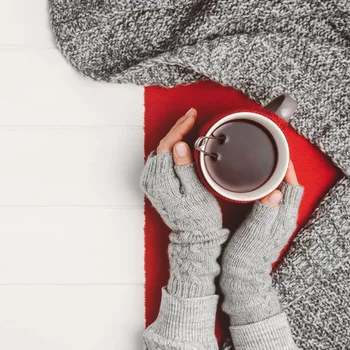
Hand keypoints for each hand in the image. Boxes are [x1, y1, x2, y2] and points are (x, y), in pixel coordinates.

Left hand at [140, 108, 221, 232]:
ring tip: (188, 122)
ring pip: (162, 150)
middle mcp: (151, 179)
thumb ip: (185, 168)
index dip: (179, 128)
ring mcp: (152, 182)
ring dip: (174, 135)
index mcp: (159, 180)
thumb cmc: (198, 216)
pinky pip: (162, 159)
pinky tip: (182, 140)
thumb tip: (179, 145)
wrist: (193, 236)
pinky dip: (172, 147)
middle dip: (177, 128)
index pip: (166, 145)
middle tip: (191, 114)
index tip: (191, 117)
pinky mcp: (156, 184)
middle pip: (162, 145)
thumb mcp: (196, 191)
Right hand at [220, 160, 303, 325]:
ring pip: (280, 194)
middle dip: (282, 170)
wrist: (241, 279)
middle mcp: (283, 219)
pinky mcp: (266, 226)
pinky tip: (254, 186)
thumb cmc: (245, 257)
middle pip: (289, 188)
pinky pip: (271, 201)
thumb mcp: (254, 232)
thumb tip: (274, 191)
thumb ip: (265, 211)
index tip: (279, 153)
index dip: (288, 169)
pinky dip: (266, 189)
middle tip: (269, 153)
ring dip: (274, 179)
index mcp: (283, 218)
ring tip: (262, 164)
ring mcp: (276, 223)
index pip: (293, 187)